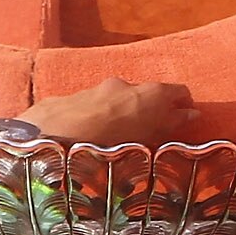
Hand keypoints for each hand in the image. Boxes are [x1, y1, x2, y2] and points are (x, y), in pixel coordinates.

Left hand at [14, 76, 200, 143]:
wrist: (44, 140)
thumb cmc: (104, 147)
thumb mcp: (145, 141)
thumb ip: (169, 125)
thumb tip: (191, 113)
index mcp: (146, 94)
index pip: (178, 92)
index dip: (184, 108)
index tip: (186, 125)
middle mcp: (121, 85)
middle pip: (144, 97)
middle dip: (148, 116)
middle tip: (147, 142)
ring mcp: (91, 90)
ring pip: (113, 103)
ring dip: (117, 120)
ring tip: (112, 149)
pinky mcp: (64, 100)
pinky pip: (87, 110)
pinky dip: (92, 122)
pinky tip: (82, 145)